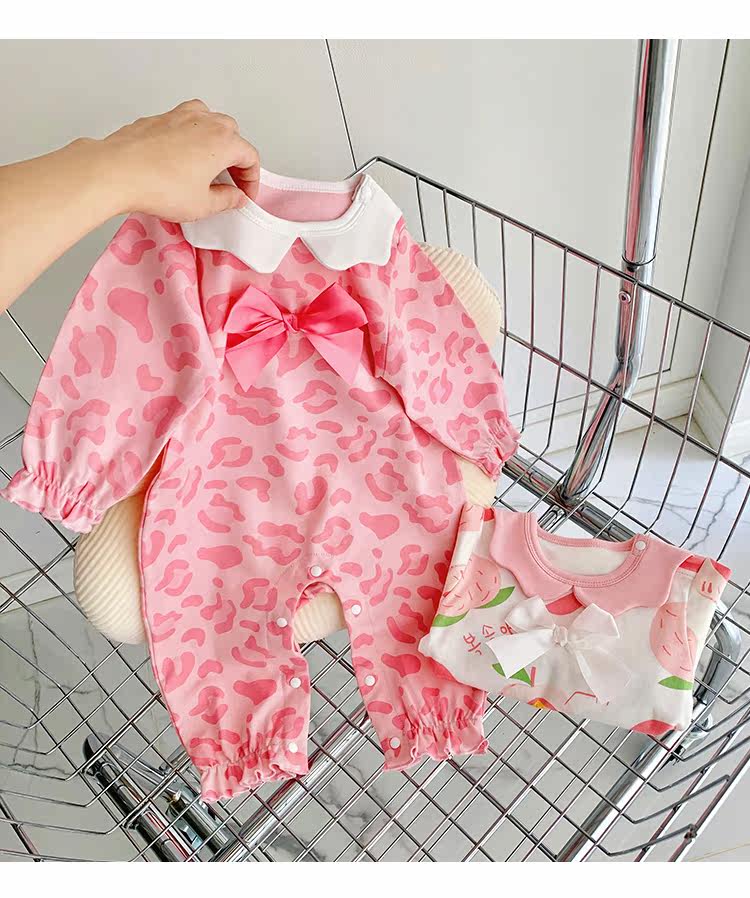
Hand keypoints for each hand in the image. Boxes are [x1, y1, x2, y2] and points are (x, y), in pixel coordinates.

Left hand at [101, 99, 259, 220]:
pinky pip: (182, 123)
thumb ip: (226, 200)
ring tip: (206, 163)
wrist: (118, 171)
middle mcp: (204, 121)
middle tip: (229, 180)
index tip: (244, 195)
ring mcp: (179, 116)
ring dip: (213, 139)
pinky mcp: (157, 119)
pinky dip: (188, 137)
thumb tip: (235, 197)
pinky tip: (179, 158)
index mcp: (223, 141)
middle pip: (231, 133)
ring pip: (207, 120)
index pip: (250, 156)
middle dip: (235, 157)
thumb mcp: (202, 205)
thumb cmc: (160, 187)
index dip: (252, 179)